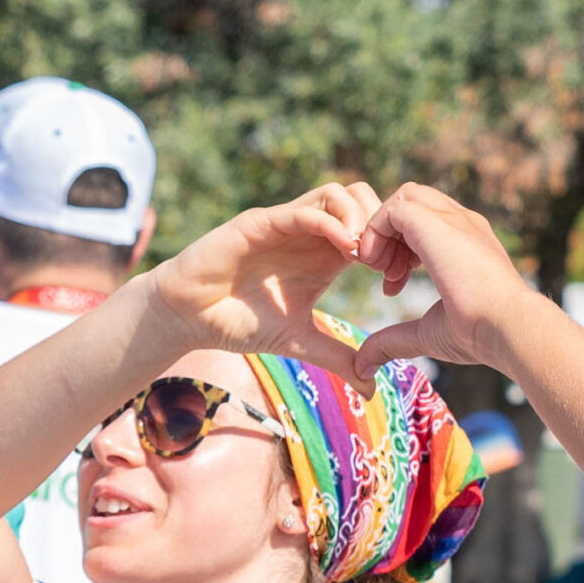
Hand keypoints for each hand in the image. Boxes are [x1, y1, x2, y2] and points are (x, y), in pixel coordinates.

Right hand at [140, 183, 375, 374]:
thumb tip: (372, 388)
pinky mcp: (260, 223)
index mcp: (324, 254)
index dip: (390, 245)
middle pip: (362, 198)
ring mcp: (285, 224)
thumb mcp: (300, 342)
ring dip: (360, 218)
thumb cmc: (240, 322)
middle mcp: (309, 233)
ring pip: (337, 194)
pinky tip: (344, 250)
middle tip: (384, 264)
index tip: (395, 279)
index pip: (371, 227)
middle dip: (382, 225)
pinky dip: (331, 224)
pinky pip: (303, 210)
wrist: (189, 317)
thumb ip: (337, 358)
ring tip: (365, 257)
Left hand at [350, 184, 544, 378]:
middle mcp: (462, 224)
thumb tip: (364, 367)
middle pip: (415, 203)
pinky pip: (392, 208)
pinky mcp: (434, 223)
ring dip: (382, 230)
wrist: (506, 326)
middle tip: (384, 275)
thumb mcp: (427, 334)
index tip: (393, 286)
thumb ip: (394, 341)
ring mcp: (451, 219)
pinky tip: (376, 265)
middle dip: (390, 235)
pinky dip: (375, 231)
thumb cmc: (479, 334)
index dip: (400, 251)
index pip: (426, 223)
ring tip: (379, 269)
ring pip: (404, 198)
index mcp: (468, 243)